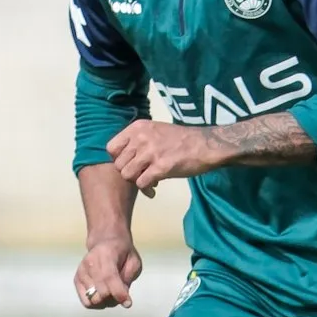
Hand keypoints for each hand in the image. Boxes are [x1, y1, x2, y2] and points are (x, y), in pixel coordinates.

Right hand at [74, 236, 142, 308]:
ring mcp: (81, 271)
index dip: (119, 293)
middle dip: (114, 298)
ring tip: (112, 291)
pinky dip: (97, 302)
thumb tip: (122, 298)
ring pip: (94, 300)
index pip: (109, 277)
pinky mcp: (76, 279)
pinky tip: (103, 293)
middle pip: (101, 292)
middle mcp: (89, 262)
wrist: (106, 241)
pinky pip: (87, 302)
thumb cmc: (123, 253)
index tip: (128, 303)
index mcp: (106, 253)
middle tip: (121, 292)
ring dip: (106, 301)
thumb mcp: (134, 261)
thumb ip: (128, 278)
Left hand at [106, 120, 223, 190]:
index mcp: (138, 127)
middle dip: (128, 173)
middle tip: (140, 176)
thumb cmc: (180, 140)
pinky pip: (141, 183)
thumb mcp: (155, 131)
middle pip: (118, 164)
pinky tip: (154, 189)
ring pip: (127, 175)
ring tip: (148, 182)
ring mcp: (150, 152)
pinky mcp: (161, 167)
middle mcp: (141, 138)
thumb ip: (138, 141)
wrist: (204, 145)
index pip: (111, 148)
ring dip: (136, 182)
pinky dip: (146, 189)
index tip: (130, 164)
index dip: (118, 160)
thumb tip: (125, 160)